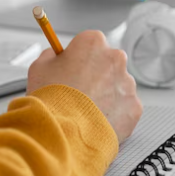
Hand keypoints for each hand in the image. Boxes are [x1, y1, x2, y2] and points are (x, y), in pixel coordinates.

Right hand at [26, 30, 142, 142]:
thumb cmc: (52, 99)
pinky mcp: (135, 106)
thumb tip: (55, 55)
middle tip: (78, 92)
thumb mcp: (39, 67)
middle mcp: (115, 58)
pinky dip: (113, 114)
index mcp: (93, 43)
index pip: (89, 43)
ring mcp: (127, 83)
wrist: (64, 132)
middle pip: (107, 63)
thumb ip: (51, 56)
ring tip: (84, 111)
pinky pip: (124, 107)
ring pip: (117, 85)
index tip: (73, 68)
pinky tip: (95, 121)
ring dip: (105, 95)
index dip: (79, 58)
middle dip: (95, 76)